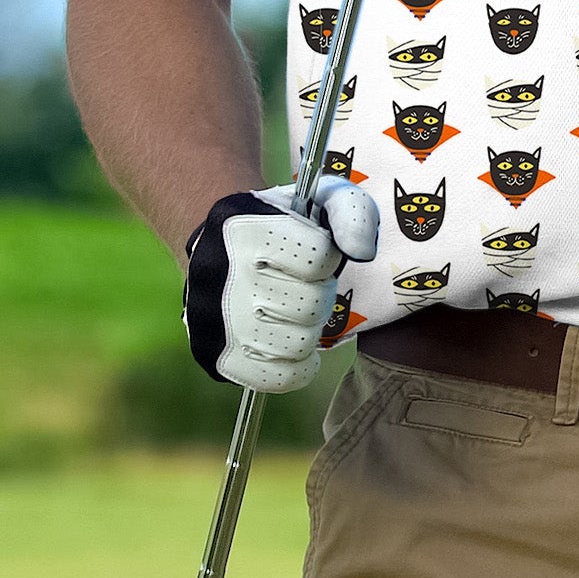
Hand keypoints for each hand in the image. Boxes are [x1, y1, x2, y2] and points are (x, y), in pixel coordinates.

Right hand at [182, 176, 378, 391]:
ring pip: (298, 344)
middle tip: (305, 284)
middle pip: (311, 305)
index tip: (314, 253)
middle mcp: (225, 278)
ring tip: (295, 311)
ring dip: (308, 329)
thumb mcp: (321, 198)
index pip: (319, 259)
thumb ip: (353, 212)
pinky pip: (278, 379)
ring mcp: (216, 323)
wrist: (220, 244)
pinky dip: (297, 366)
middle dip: (320, 294)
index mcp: (249, 231)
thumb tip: (362, 252)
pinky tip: (293, 342)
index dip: (328, 257)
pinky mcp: (217, 358)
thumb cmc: (283, 222)